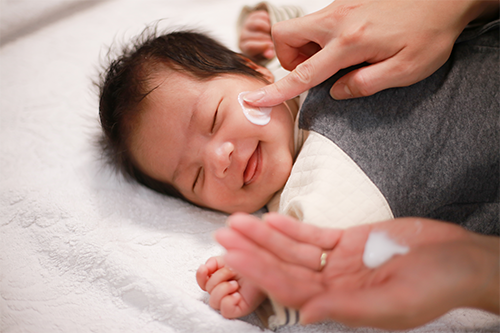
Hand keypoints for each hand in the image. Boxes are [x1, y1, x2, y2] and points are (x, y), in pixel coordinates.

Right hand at [196, 256, 265, 317]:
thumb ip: (214, 261)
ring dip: (222, 289)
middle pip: (207, 290)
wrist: (269, 265)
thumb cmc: (253, 261)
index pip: (203, 282)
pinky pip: (226, 311)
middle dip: (217, 278)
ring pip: (214, 302)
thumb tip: (205, 267)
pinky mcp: (241, 308)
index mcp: (221, 278)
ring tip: (235, 283)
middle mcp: (224, 290)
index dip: (200, 276)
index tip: (205, 268)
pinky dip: (227, 301)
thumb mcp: (230, 256)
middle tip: (231, 272)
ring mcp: (232, 300)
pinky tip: (236, 293)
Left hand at [216, 213, 499, 328]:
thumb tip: (307, 315)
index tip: (231, 253)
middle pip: (283, 266)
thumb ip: (348, 308)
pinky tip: (270, 219)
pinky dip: (292, 228)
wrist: (460, 259)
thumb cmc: (436, 286)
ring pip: (292, 249)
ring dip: (265, 235)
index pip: (288, 288)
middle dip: (251, 250)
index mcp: (341, 304)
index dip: (257, 270)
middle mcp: (334, 284)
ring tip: (237, 221)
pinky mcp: (349, 242)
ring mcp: (339, 262)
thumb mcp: (395, 302)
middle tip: (222, 233)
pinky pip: (314, 236)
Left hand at [239, 10, 274, 60]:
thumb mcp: (263, 54)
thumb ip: (267, 54)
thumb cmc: (261, 49)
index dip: (262, 46)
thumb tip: (270, 54)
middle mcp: (243, 35)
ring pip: (259, 24)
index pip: (250, 46)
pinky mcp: (253, 16)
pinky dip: (269, 20)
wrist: (258, 38)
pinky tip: (271, 26)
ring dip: (269, 29)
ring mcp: (247, 24)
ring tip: (274, 33)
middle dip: (268, 38)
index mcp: (244, 46)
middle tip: (276, 40)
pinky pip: (262, 16)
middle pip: (257, 35)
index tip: (272, 46)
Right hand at [243, 0, 492, 105]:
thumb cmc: (430, 33)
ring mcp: (339, 7)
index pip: (303, 72)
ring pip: (299, 27)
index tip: (254, 100)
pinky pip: (318, 21)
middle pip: (284, 35)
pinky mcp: (345, 2)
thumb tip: (337, 92)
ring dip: (307, 47)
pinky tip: (349, 44)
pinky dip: (322, 37)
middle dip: (288, 57)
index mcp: (350, 42)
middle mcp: (338, 20)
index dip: (277, 91)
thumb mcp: (405, 71)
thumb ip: (365, 85)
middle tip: (317, 69)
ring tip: (338, 58)